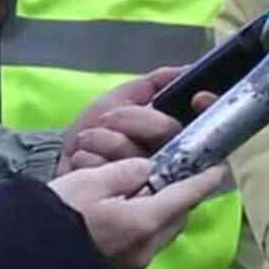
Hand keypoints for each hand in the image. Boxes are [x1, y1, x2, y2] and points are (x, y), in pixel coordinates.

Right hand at [49, 158, 226, 268]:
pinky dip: (140, 233)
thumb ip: (124, 172)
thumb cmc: (52, 219)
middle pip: (177, 218)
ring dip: (159, 217)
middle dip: (181, 198)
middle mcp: (146, 249)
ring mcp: (131, 268)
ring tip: (142, 199)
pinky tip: (121, 224)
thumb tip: (147, 170)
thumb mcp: (87, 182)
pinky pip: (140, 251)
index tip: (219, 167)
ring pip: (159, 236)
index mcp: (145, 222)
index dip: (205, 179)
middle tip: (173, 180)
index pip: (188, 196)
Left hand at [57, 67, 195, 175]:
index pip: (206, 119)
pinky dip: (89, 159)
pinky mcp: (126, 199)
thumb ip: (153, 83)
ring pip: (135, 151)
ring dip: (103, 140)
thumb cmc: (96, 130)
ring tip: (89, 142)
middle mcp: (170, 159)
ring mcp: (149, 181)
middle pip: (167, 129)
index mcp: (175, 134)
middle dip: (129, 119)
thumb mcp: (122, 98)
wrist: (61, 161)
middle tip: (106, 121)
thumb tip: (187, 70)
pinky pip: (110, 171)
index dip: (207, 106)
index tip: (198, 97)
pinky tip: (83, 160)